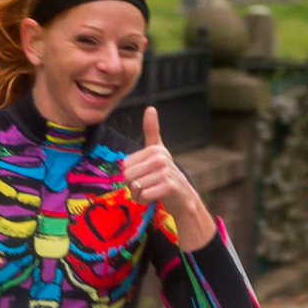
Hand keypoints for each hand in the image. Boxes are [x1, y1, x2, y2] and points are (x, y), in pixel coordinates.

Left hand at [122, 108, 214, 249]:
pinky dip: (144, 200)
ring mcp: (165, 172)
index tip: (144, 175)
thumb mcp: (158, 151)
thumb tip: (150, 108)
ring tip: (151, 191)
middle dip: (133, 186)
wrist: (183, 196)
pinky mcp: (168, 187)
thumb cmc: (165, 173)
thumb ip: (152, 131)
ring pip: (135, 186)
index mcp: (155, 149)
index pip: (125, 165)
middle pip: (128, 176)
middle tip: (147, 186)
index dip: (130, 175)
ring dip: (139, 194)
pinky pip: (144, 195)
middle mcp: (160, 158)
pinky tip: (154, 198)